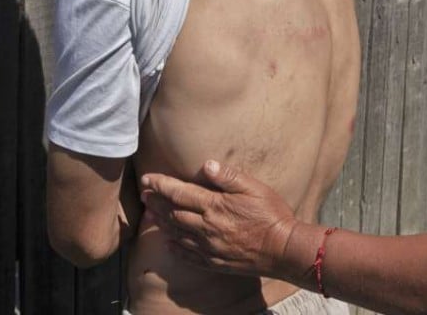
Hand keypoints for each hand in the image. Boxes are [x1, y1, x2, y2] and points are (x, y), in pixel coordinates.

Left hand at [140, 160, 300, 277]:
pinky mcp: (214, 261)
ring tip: (150, 215)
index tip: (147, 179)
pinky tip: (169, 244)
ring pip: (177, 233)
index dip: (161, 185)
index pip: (180, 192)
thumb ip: (229, 176)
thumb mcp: (255, 188)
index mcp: (215, 206)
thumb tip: (206, 164)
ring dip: (161, 223)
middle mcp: (206, 227)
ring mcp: (208, 246)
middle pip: (173, 213)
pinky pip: (187, 255)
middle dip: (156, 202)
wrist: (283, 249)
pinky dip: (175, 248)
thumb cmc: (272, 215)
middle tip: (144, 195)